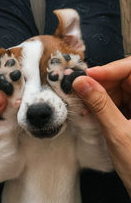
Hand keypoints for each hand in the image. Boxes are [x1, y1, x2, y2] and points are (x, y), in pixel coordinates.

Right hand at [72, 57, 130, 196]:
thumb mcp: (118, 133)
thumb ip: (99, 105)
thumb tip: (82, 82)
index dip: (109, 69)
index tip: (87, 76)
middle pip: (123, 78)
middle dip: (100, 82)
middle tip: (79, 89)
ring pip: (118, 89)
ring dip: (98, 95)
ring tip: (82, 104)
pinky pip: (117, 102)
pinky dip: (102, 105)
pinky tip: (90, 111)